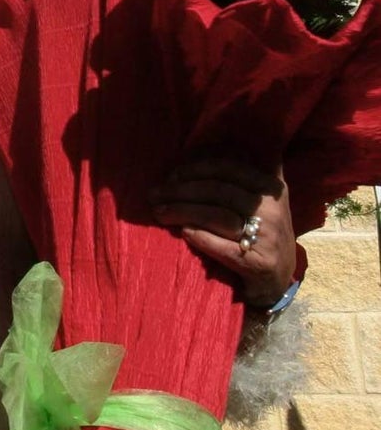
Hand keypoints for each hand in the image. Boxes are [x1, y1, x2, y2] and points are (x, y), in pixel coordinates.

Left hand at [150, 158, 296, 307]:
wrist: (276, 279)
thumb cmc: (257, 233)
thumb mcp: (258, 199)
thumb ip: (238, 175)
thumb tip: (194, 150)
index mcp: (270, 187)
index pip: (228, 168)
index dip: (195, 169)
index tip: (170, 175)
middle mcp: (272, 209)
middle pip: (218, 191)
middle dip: (180, 191)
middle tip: (153, 195)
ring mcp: (268, 237)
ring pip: (218, 216)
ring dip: (182, 212)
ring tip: (158, 213)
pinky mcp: (259, 264)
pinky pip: (222, 247)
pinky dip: (200, 237)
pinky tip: (182, 233)